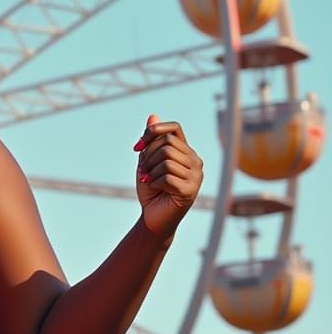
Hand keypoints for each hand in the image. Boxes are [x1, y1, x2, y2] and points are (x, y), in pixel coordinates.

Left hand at [133, 114, 202, 238]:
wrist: (153, 218)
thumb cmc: (151, 191)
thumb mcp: (147, 162)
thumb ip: (150, 142)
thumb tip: (152, 116)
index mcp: (186, 152)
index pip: (174, 128)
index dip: (153, 132)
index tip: (137, 148)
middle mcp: (195, 161)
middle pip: (168, 144)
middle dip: (148, 157)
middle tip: (143, 171)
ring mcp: (196, 176)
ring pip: (167, 160)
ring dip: (150, 171)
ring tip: (149, 181)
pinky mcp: (190, 190)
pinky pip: (167, 177)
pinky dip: (154, 182)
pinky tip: (155, 189)